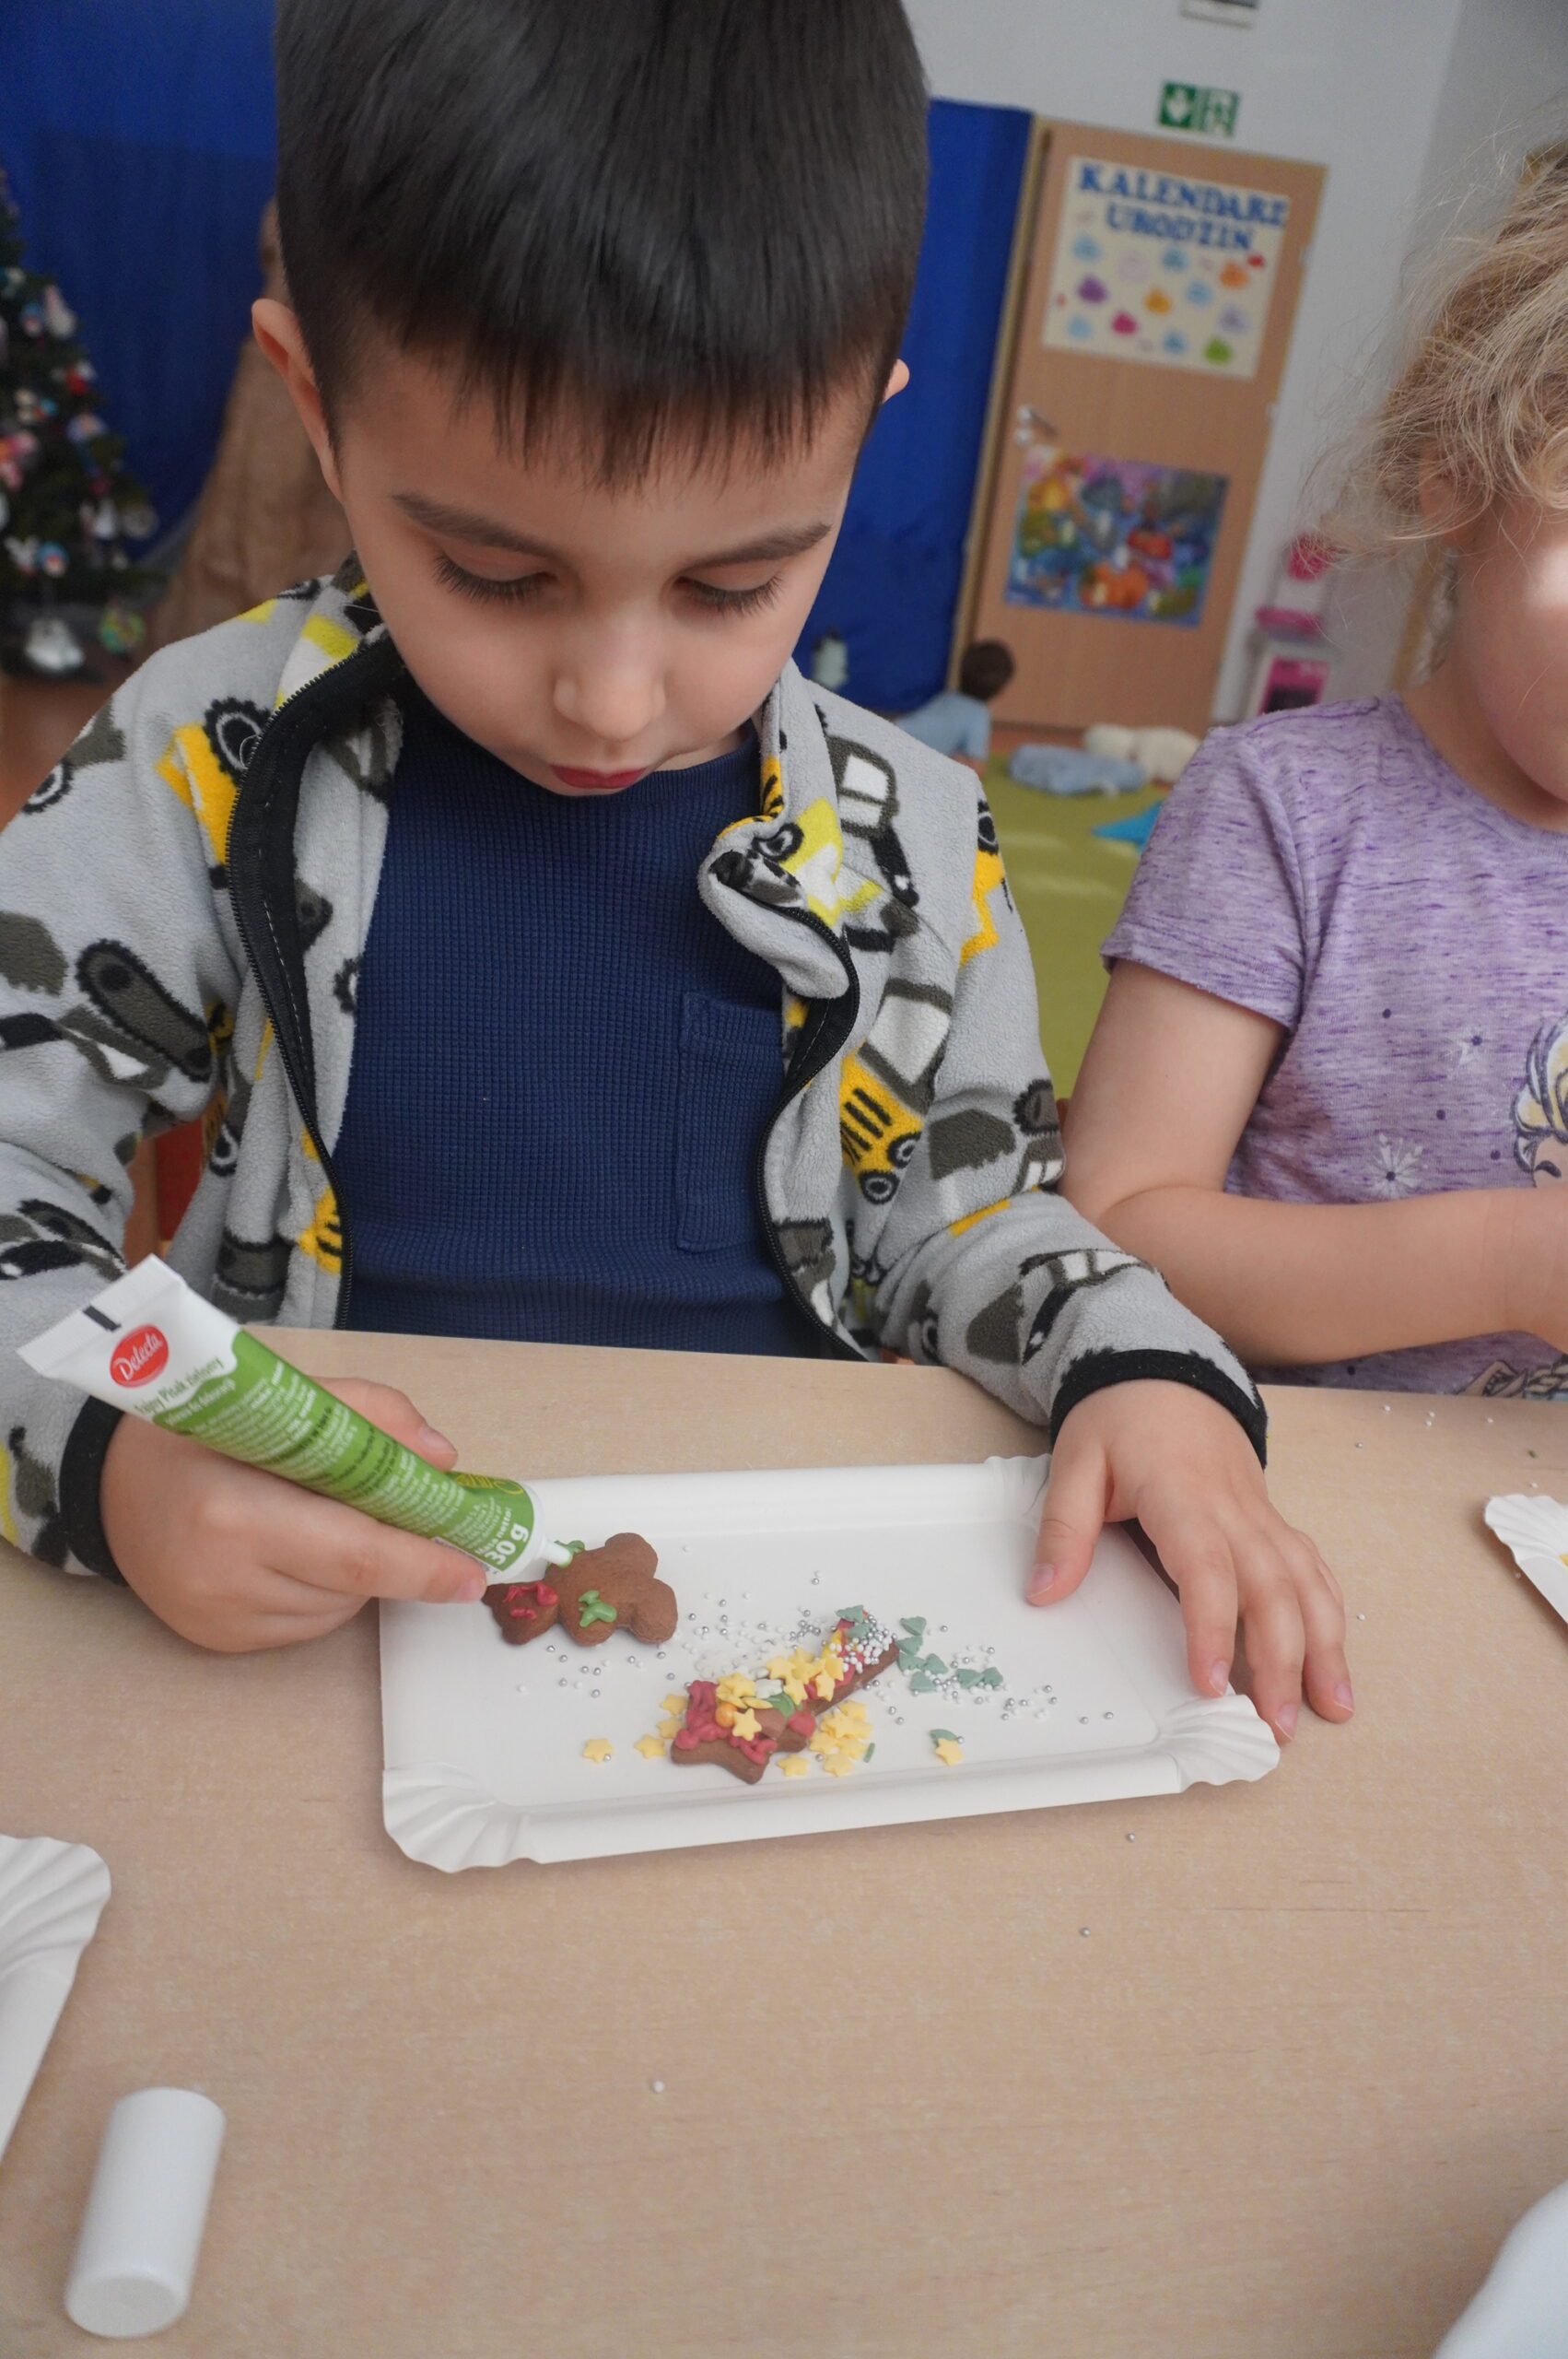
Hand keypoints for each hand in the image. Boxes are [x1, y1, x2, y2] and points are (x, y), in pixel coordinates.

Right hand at [100, 1377, 484, 1652]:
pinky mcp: (216, 1640)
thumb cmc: (203, 1431)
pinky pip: (303, 1624)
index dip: (425, 1563)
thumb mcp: (281, 1398)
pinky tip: (297, 1552)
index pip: (358, 1552)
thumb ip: (367, 1415)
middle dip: (411, 1568)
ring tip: (330, 1520)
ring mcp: (216, 1617)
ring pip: (336, 1608)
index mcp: (235, 1510)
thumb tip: (442, 1458)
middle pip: (352, 1586)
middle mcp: (221, 1576)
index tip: (474, 1567)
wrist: (111, 1481)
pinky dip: (323, 1593)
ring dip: (360, 1575)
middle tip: (454, 1556)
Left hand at [1026, 1380, 1350, 1741]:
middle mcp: (1234, 1510)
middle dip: (1282, 1659)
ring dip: (1324, 1645)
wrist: (1165, 1369)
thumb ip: (1063, 1528)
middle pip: (1272, 1588)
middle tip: (1278, 1726)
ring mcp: (1261, 1515)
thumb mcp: (1075, 1462)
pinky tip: (1333, 1658)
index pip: (1206, 1569)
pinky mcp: (1272, 1520)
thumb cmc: (1120, 1419)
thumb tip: (1043, 1592)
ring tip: (1331, 1707)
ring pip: (1306, 1582)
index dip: (1211, 1628)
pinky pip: (1311, 1567)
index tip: (1208, 1682)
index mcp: (1182, 1495)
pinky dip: (1330, 1612)